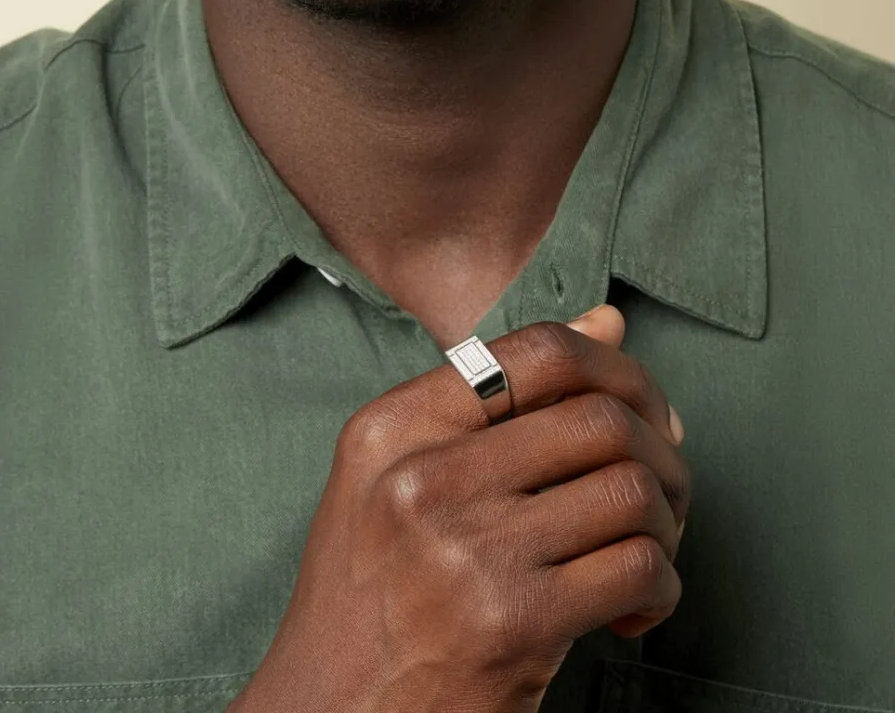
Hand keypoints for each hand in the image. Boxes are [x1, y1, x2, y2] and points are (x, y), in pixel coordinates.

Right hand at [231, 306, 689, 712]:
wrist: (328, 711)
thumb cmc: (370, 593)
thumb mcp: (402, 476)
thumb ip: (503, 395)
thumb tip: (607, 322)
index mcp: (394, 428)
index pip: (538, 351)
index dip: (617, 370)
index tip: (644, 411)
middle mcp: (423, 477)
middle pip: (600, 417)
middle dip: (661, 452)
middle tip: (661, 490)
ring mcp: (467, 548)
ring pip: (631, 489)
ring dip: (666, 523)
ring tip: (645, 549)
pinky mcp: (512, 624)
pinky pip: (638, 569)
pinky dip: (661, 587)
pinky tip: (632, 607)